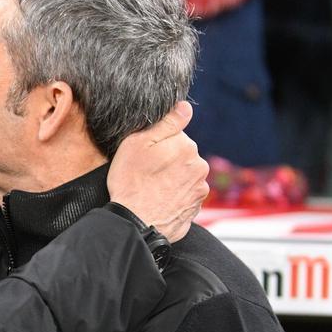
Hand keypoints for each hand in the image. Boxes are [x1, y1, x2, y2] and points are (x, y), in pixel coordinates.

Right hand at [107, 101, 208, 241]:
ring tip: (151, 190)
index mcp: (187, 146)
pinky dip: (175, 197)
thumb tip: (186, 107)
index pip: (175, 136)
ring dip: (172, 180)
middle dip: (167, 161)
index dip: (157, 144)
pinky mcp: (196, 209)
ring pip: (184, 176)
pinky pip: (185, 196)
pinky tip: (159, 201)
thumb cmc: (131, 183)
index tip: (145, 156)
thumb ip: (166, 123)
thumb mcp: (138, 143)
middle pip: (182, 156)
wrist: (136, 224)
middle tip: (145, 173)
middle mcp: (199, 166)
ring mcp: (200, 190)